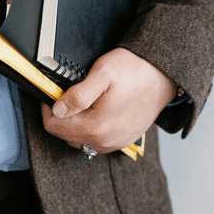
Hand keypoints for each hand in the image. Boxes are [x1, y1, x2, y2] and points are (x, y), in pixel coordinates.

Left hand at [41, 48, 175, 152]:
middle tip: (67, 94)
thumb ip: (77, 95)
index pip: (54, 126)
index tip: (53, 93)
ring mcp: (115, 143)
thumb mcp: (102, 74)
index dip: (48, 108)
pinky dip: (89, 128)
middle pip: (65, 135)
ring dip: (74, 123)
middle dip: (61, 116)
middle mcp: (105, 141)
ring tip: (81, 101)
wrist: (164, 75)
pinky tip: (94, 110)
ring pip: (79, 139)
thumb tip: (57, 110)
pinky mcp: (123, 140)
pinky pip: (95, 140)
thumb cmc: (135, 71)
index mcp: (97, 127)